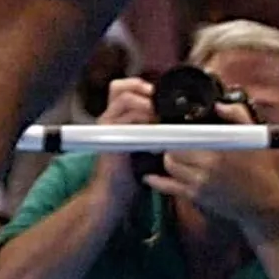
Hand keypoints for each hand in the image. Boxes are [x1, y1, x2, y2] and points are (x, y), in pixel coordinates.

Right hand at [90, 74, 156, 208]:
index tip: (157, 95)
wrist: (113, 193)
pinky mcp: (111, 138)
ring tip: (159, 118)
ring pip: (125, 99)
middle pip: (119, 87)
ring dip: (147, 105)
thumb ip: (150, 125)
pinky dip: (145, 120)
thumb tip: (172, 115)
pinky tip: (155, 133)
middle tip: (158, 104)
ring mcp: (107, 127)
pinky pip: (128, 119)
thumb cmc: (130, 171)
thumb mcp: (142, 142)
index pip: (121, 87)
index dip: (139, 85)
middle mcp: (107, 118)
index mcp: (114, 117)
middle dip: (142, 90)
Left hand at [145, 96, 278, 237]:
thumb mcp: (253, 137)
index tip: (165, 121)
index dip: (173, 127)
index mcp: (220, 147)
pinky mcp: (197, 197)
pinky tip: (149, 176)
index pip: (186, 133)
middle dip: (168, 141)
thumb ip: (236, 114)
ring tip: (166, 151)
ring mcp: (201, 183)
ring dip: (166, 158)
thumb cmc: (260, 169)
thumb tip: (218, 104)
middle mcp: (208, 165)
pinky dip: (156, 181)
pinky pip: (170, 188)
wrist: (263, 205)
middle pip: (173, 148)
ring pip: (169, 165)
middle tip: (167, 135)